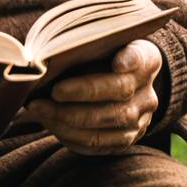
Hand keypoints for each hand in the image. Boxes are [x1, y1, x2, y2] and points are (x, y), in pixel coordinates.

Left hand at [22, 39, 162, 154]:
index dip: (129, 61)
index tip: (116, 62)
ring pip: (108, 124)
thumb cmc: (99, 55)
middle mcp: (147, 93)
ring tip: (39, 110)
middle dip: (80, 96)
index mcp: (145, 60)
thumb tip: (54, 56)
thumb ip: (86, 45)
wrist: (114, 81)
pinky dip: (71, 136)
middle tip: (50, 92)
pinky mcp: (125, 140)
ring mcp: (140, 121)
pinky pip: (99, 144)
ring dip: (68, 119)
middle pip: (119, 96)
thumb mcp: (98, 41)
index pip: (138, 59)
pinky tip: (49, 123)